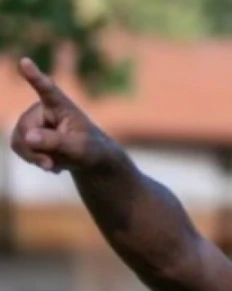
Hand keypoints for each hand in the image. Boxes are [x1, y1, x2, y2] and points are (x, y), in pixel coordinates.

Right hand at [9, 58, 107, 173]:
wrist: (88, 158)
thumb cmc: (90, 149)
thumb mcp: (79, 149)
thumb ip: (55, 142)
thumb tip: (28, 137)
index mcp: (61, 105)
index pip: (47, 90)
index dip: (35, 77)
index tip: (25, 62)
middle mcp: (42, 108)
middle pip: (25, 128)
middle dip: (36, 150)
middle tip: (50, 165)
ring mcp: (32, 120)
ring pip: (19, 140)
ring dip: (35, 157)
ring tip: (54, 164)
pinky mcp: (26, 132)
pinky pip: (19, 147)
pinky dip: (33, 159)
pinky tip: (49, 162)